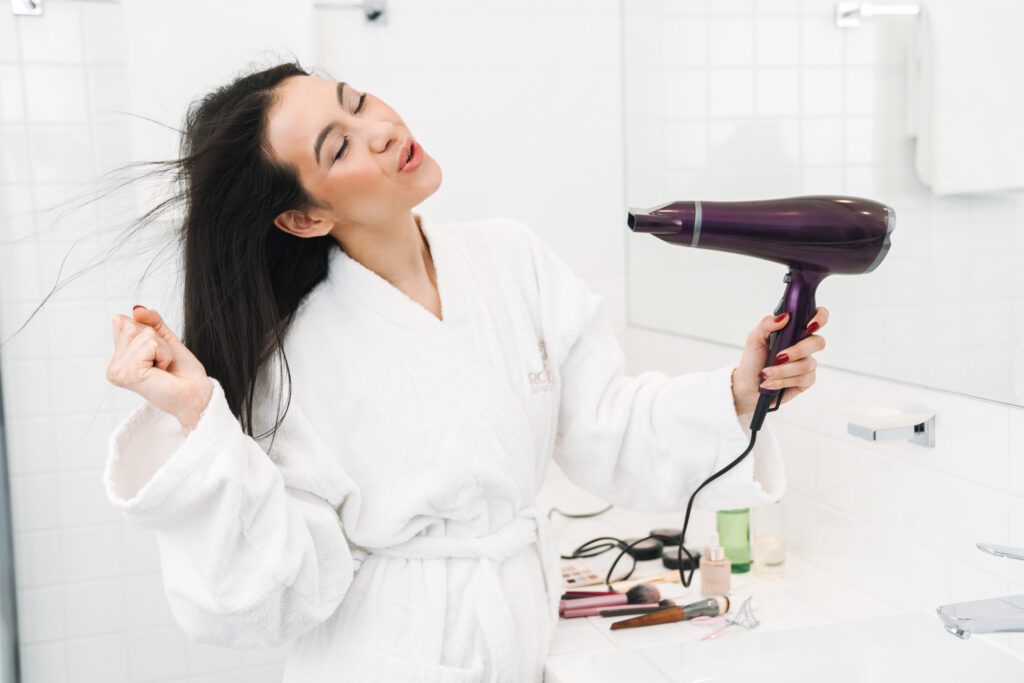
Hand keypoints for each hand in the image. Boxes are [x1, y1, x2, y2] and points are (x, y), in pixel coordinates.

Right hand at [106, 305, 212, 433]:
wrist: (196, 395)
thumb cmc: (182, 373)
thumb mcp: (165, 339)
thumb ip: (150, 321)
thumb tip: (137, 309)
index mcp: (119, 359)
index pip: (124, 322)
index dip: (150, 333)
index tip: (158, 355)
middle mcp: (114, 367)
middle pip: (132, 325)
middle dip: (157, 340)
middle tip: (163, 363)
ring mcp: (118, 371)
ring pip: (143, 333)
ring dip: (162, 348)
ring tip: (163, 368)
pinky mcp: (128, 374)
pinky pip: (150, 343)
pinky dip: (164, 354)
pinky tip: (162, 372)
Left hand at [731, 307, 828, 415]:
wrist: (748, 385)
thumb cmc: (753, 360)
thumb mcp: (754, 339)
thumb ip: (767, 324)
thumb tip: (785, 316)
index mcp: (794, 331)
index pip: (817, 317)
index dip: (820, 318)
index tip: (809, 326)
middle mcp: (804, 345)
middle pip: (818, 342)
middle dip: (797, 351)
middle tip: (778, 357)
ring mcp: (807, 363)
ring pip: (807, 364)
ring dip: (782, 370)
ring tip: (766, 374)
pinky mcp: (806, 380)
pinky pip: (802, 379)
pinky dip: (782, 381)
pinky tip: (770, 383)